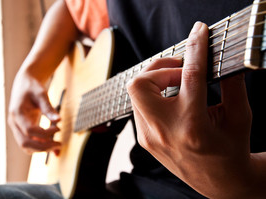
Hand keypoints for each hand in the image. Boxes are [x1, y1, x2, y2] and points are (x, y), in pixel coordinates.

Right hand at [8, 71, 60, 153]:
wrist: (24, 83)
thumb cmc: (32, 87)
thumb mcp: (41, 94)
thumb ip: (48, 108)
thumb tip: (58, 120)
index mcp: (17, 112)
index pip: (29, 130)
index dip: (45, 133)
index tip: (58, 128)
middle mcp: (14, 123)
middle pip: (25, 143)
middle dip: (43, 147)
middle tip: (59, 144)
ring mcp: (17, 127)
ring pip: (26, 146)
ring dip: (41, 148)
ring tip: (57, 144)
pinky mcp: (22, 129)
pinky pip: (30, 142)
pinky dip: (40, 146)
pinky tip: (52, 145)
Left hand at [127, 22, 254, 197]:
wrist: (220, 183)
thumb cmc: (232, 150)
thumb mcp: (240, 116)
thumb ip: (232, 84)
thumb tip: (221, 57)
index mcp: (192, 124)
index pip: (190, 75)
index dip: (195, 48)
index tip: (199, 32)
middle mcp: (164, 131)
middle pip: (141, 83)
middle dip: (159, 66)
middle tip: (180, 68)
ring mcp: (150, 137)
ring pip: (136, 93)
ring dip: (156, 80)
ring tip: (177, 84)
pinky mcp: (144, 140)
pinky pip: (140, 106)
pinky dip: (153, 96)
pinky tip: (171, 100)